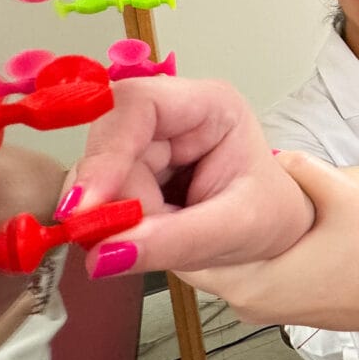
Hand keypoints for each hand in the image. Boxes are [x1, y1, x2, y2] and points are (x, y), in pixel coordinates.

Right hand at [66, 78, 323, 275]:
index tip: (86, 206)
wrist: (272, 238)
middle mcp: (172, 114)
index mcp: (210, 105)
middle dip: (109, 196)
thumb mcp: (236, 230)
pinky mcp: (129, 170)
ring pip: (97, 174)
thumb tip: (103, 254)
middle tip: (117, 240)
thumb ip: (174, 241)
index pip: (140, 105)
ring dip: (112, 216)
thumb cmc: (269, 218)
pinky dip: (109, 223)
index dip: (106, 152)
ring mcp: (147, 141)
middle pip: (109, 141)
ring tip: (158, 237)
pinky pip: (97, 196)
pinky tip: (139, 236)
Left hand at [186, 151, 358, 333]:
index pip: (184, 255)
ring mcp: (262, 309)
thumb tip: (273, 155)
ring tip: (215, 196)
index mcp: (252, 282)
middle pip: (196, 263)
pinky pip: (240, 277)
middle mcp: (247, 303)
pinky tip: (248, 222)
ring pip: (218, 271)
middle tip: (188, 185)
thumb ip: (302, 169)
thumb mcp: (342, 197)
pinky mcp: (276, 307)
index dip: (175, 221)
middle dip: (192, 225)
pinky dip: (236, 252)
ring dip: (215, 239)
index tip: (168, 190)